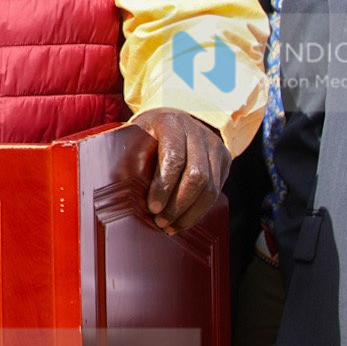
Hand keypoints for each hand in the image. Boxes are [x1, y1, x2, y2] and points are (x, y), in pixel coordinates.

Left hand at [128, 108, 230, 234]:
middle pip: (196, 176)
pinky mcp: (225, 159)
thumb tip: (122, 187)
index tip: (152, 207)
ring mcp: (214, 146)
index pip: (174, 158)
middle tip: (160, 222)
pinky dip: (199, 211)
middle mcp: (197, 132)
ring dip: (189, 214)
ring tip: (170, 227)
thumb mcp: (136, 137)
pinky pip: (216, 191)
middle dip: (177, 205)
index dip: (164, 187)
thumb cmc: (149, 134)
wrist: (177, 118)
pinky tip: (183, 221)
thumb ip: (131, 158)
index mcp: (171, 124)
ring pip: (210, 188)